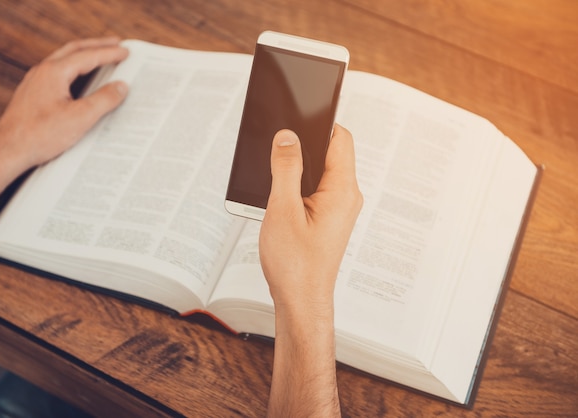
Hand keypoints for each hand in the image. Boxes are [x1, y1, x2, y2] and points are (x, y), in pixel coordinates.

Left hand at [0, 37, 128, 251]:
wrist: (8, 151)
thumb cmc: (40, 136)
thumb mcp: (80, 118)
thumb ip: (104, 100)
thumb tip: (121, 87)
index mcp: (54, 72)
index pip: (88, 56)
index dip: (110, 53)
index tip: (126, 52)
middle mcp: (42, 72)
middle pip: (74, 50)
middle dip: (96, 46)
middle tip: (115, 44)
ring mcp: (35, 82)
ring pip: (64, 60)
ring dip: (84, 56)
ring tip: (101, 57)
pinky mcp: (33, 95)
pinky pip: (57, 73)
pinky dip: (74, 69)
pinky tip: (80, 79)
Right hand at [260, 124, 362, 311]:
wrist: (301, 301)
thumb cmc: (295, 264)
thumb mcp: (283, 209)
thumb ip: (286, 168)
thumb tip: (287, 137)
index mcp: (342, 190)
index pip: (340, 138)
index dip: (319, 122)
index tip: (297, 113)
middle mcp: (346, 197)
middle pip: (331, 152)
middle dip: (304, 144)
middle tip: (277, 146)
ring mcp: (338, 208)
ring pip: (321, 171)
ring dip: (299, 167)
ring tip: (274, 174)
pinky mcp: (328, 218)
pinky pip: (316, 189)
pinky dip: (298, 184)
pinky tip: (279, 196)